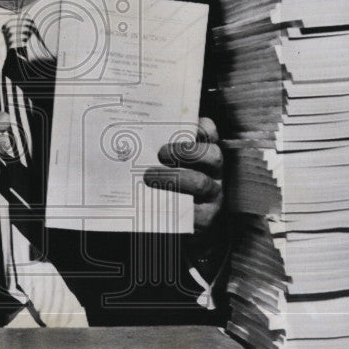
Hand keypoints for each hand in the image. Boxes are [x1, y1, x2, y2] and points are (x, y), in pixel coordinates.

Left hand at [144, 117, 223, 231]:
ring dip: (174, 177)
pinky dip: (175, 204)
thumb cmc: (162, 186)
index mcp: (205, 155)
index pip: (210, 134)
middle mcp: (214, 174)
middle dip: (187, 151)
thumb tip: (134, 130)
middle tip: (160, 153)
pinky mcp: (205, 219)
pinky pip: (194, 212)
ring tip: (148, 177)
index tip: (183, 124)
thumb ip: (157, 148)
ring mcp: (213, 197)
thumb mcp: (161, 164)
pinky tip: (156, 200)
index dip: (201, 127)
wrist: (166, 224)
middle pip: (213, 156)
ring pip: (201, 183)